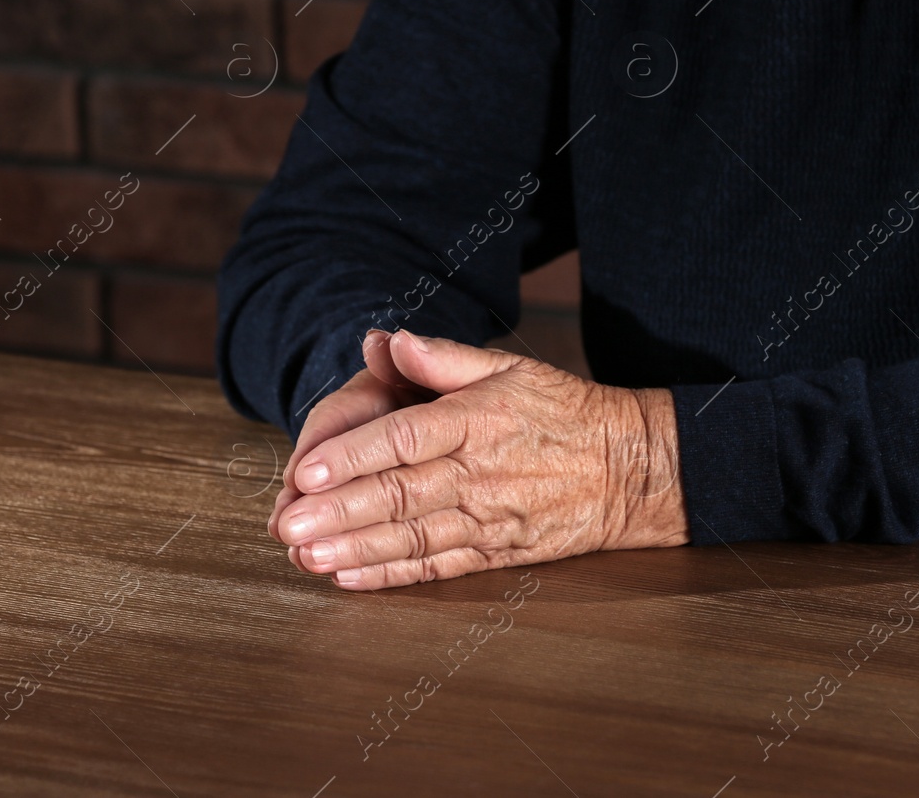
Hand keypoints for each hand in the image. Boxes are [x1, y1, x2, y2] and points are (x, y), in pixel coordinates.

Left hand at [271, 331, 688, 589]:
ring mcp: (489, 517)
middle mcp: (480, 472)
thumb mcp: (509, 367)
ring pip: (412, 537)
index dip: (351, 456)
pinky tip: (350, 577)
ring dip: (355, 549)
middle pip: (399, 495)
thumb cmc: (561, 411)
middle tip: (287, 525)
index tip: (304, 472)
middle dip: (337, 513)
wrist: (630, 469)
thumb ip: (443, 358)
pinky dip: (392, 575)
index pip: (404, 439)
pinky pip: (438, 567)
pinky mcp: (497, 551)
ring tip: (306, 557)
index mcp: (478, 420)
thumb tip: (385, 340)